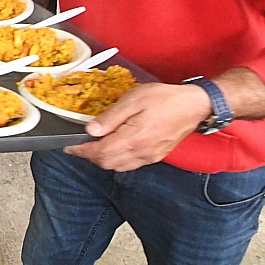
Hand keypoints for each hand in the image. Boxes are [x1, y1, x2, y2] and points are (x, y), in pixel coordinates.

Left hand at [66, 82, 211, 171]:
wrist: (195, 106)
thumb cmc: (164, 98)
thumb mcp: (133, 99)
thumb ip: (111, 117)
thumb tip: (91, 130)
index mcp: (134, 138)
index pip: (100, 152)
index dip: (81, 151)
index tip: (69, 147)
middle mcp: (142, 152)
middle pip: (107, 163)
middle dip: (89, 156)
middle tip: (78, 146)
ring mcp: (150, 156)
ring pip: (118, 167)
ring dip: (102, 160)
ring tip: (92, 147)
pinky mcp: (157, 156)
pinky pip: (131, 165)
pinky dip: (117, 161)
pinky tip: (113, 149)